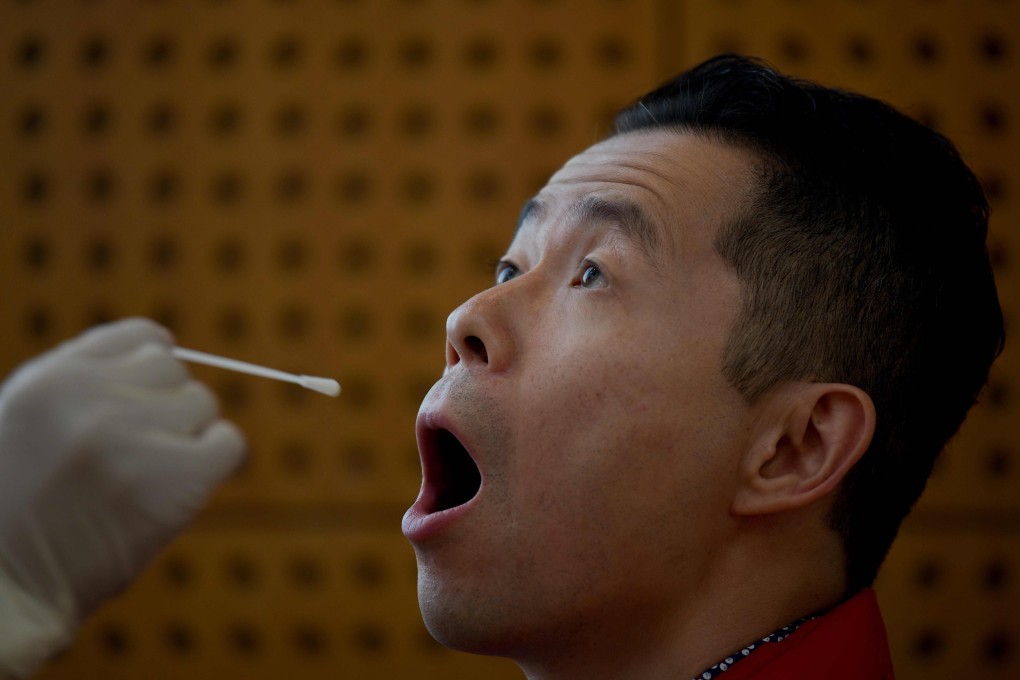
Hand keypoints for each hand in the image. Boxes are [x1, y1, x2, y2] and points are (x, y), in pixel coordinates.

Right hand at [0, 319, 245, 676]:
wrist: (3, 588)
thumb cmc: (13, 508)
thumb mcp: (25, 421)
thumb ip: (85, 384)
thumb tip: (165, 354)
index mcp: (54, 378)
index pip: (142, 338)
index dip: (152, 367)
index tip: (149, 395)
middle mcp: (95, 397)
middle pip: (174, 370)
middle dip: (164, 406)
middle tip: (137, 453)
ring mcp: (135, 436)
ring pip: (203, 404)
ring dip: (186, 437)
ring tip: (146, 477)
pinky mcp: (174, 478)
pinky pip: (228, 443)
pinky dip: (214, 462)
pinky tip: (180, 488)